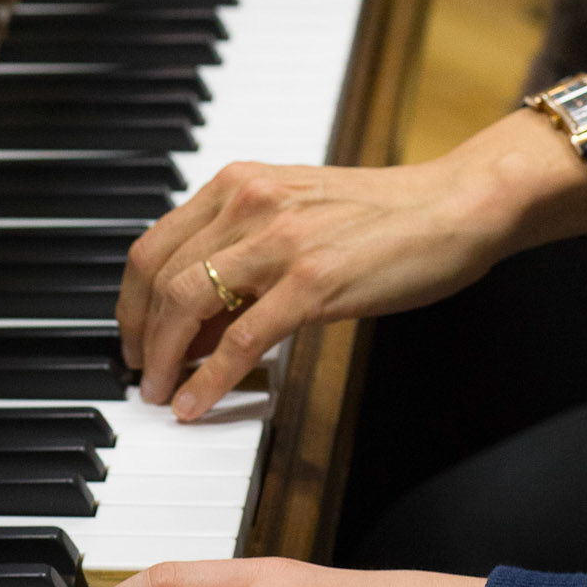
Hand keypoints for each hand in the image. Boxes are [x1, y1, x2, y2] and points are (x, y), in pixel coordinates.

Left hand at [118, 114, 586, 418]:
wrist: (456, 206)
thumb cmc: (385, 216)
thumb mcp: (297, 215)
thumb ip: (244, 253)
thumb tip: (196, 317)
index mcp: (239, 183)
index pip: (153, 245)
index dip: (131, 303)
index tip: (134, 339)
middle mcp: (249, 202)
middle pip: (158, 278)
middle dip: (140, 338)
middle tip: (145, 376)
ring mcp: (280, 240)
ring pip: (186, 305)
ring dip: (164, 361)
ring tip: (164, 395)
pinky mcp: (314, 280)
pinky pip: (240, 338)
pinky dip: (209, 379)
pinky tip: (199, 404)